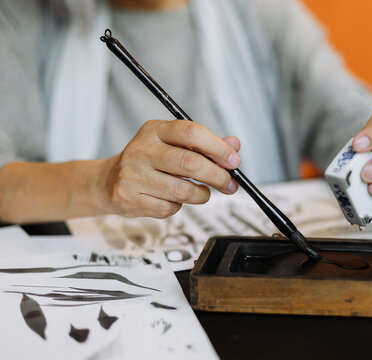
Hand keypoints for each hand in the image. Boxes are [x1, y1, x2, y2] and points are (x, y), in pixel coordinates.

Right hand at [100, 120, 240, 217]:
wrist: (110, 181)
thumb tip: (234, 145)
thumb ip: (205, 145)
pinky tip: (174, 199)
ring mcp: (133, 175)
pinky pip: (169, 208)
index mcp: (155, 130)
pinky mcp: (129, 198)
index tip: (234, 161)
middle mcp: (141, 149)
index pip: (192, 133)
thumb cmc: (151, 161)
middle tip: (230, 184)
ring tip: (202, 192)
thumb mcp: (175, 145)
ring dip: (201, 195)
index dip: (218, 148)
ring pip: (182, 190)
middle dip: (217, 176)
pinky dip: (179, 207)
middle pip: (189, 163)